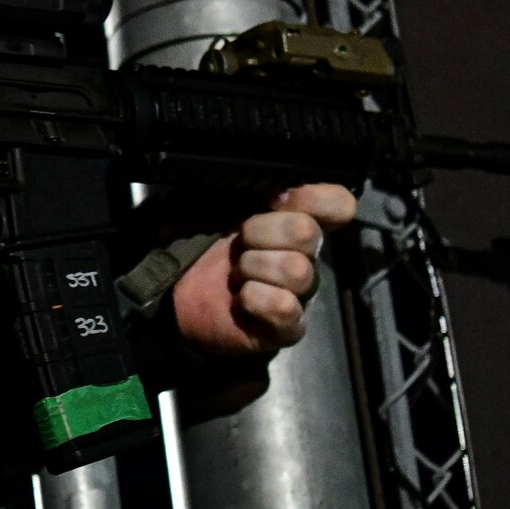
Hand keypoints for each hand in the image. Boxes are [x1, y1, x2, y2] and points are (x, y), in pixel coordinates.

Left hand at [170, 184, 358, 357]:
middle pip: (308, 233)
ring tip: (235, 274)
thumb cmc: (195, 236)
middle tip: (239, 243)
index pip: (338, 204)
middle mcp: (305, 254)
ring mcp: (299, 293)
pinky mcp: (287, 327)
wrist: (170, 285)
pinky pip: (285, 308)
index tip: (272, 199)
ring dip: (253, 267)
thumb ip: (249, 181)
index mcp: (295, 218)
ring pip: (296, 270)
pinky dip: (256, 299)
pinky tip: (241, 299)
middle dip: (261, 232)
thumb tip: (280, 186)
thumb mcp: (214, 194)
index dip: (312, 198)